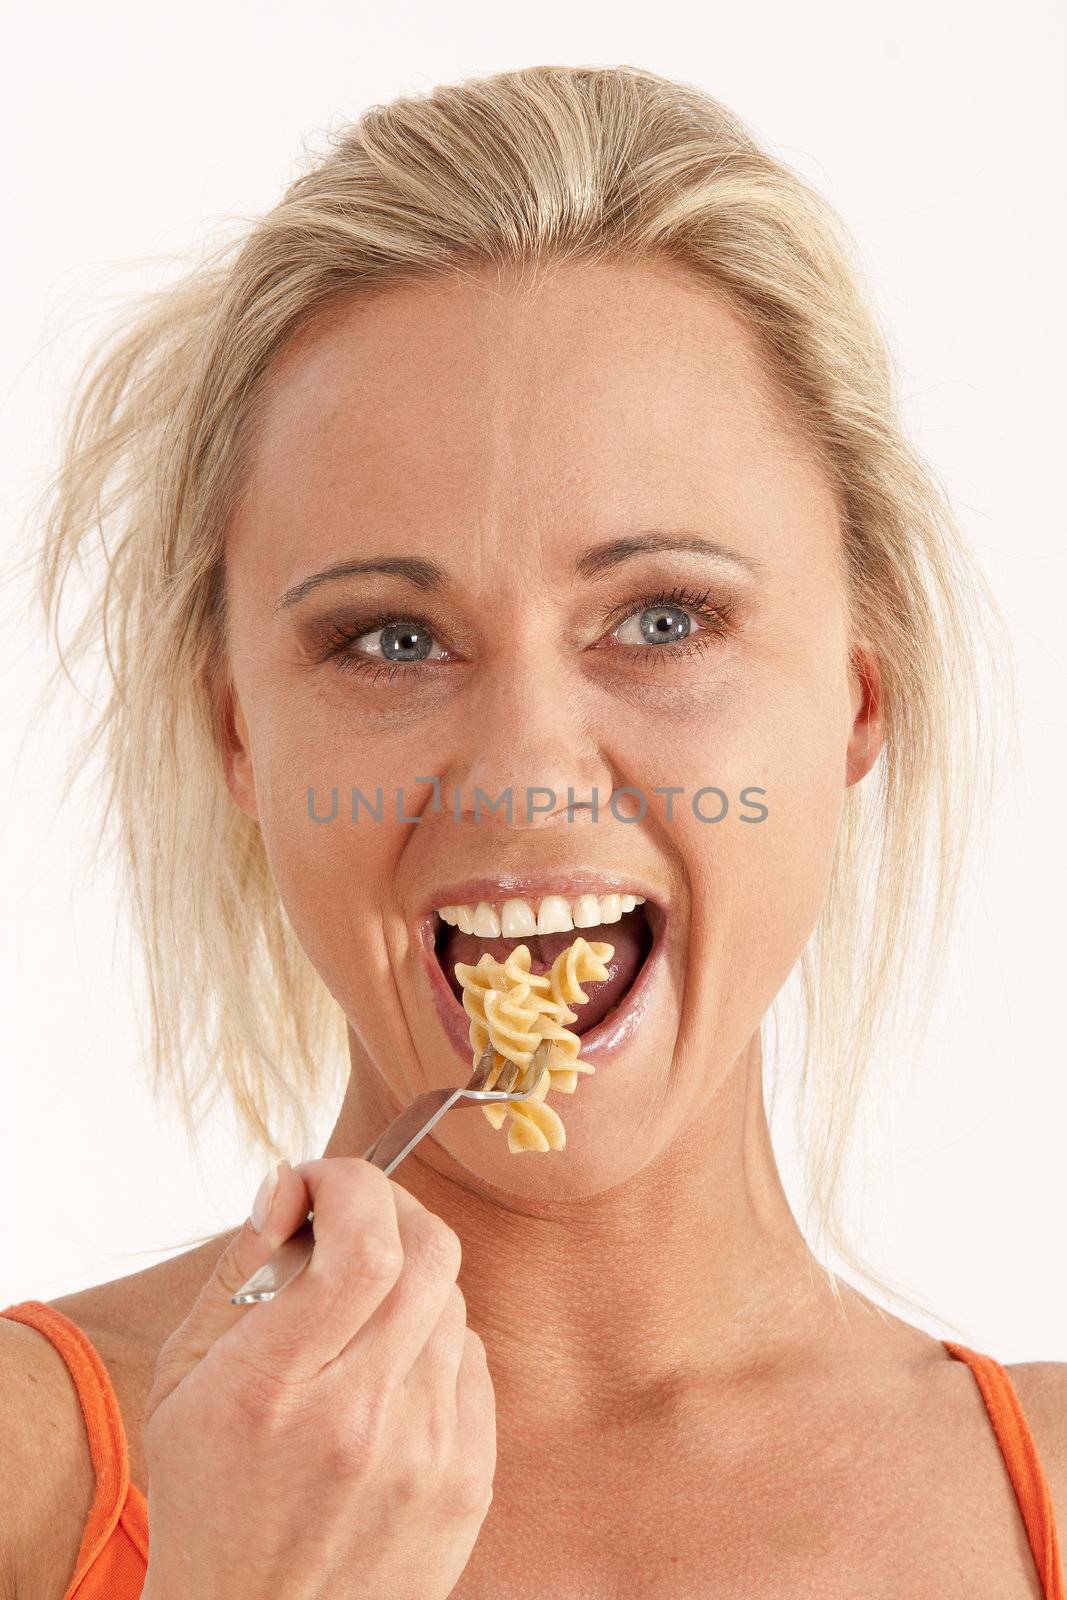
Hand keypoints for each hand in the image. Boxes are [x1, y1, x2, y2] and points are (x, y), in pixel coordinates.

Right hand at [140, 1157, 496, 1598]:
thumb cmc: (207, 1499)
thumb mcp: (180, 1384)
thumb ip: (235, 1273)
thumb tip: (289, 1184)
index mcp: (274, 1391)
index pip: (362, 1244)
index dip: (350, 1184)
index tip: (317, 1181)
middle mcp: (361, 1422)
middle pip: (429, 1254)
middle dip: (389, 1208)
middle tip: (349, 1216)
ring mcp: (426, 1458)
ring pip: (452, 1302)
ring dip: (406, 1277)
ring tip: (357, 1311)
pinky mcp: (468, 1485)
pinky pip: (471, 1361)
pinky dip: (434, 1340)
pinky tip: (388, 1371)